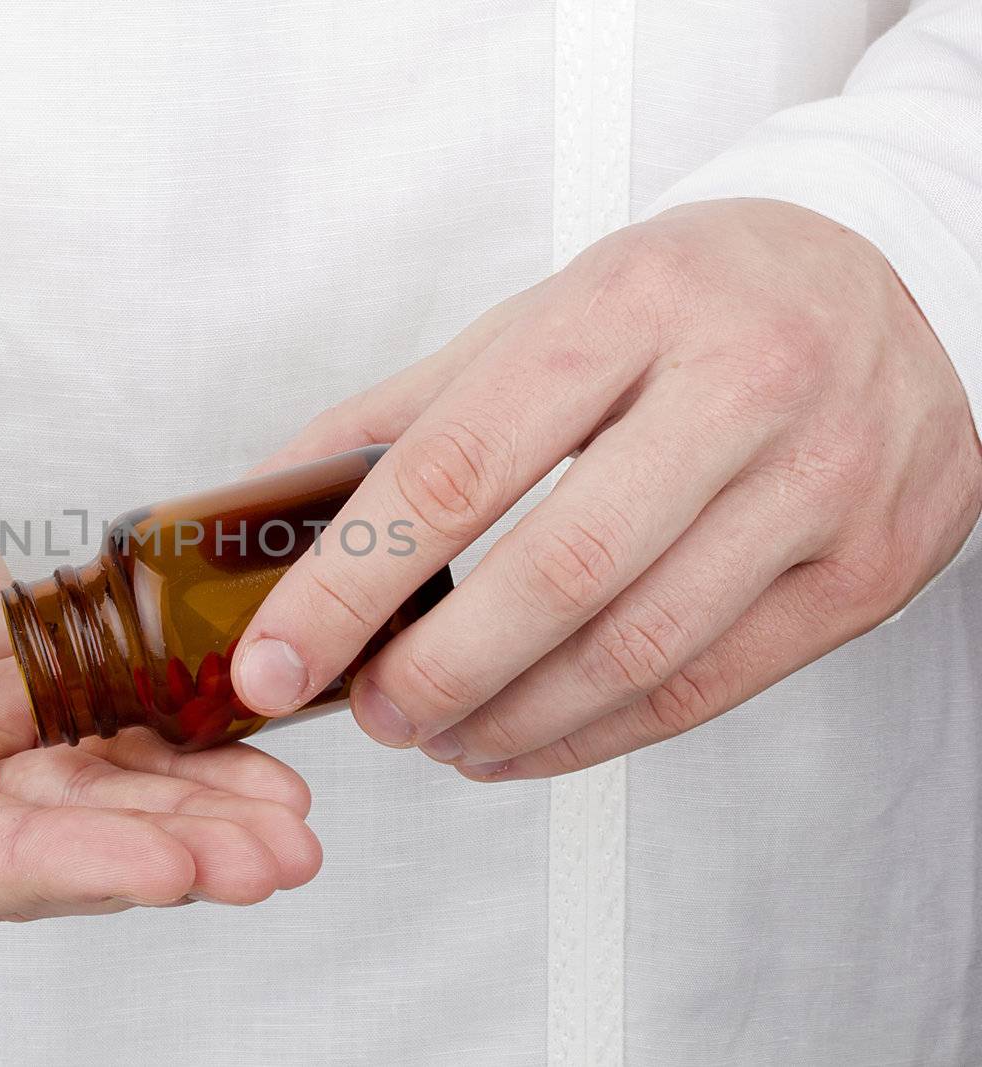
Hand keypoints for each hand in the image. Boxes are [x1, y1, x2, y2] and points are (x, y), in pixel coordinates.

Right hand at [0, 359, 319, 938]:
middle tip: (273, 857)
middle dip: (156, 856)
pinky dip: (166, 742)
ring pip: (77, 796)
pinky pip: (89, 719)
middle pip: (31, 848)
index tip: (167, 864)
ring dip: (184, 814)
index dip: (54, 869)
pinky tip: (242, 755)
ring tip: (288, 824)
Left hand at [233, 199, 981, 778]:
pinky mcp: (867, 567)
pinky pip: (709, 688)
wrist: (886, 278)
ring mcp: (820, 481)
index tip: (278, 658)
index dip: (349, 583)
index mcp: (623, 307)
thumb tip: (266, 503)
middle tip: (371, 712)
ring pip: (636, 651)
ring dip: (511, 720)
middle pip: (555, 575)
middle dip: (434, 673)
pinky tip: (527, 739)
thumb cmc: (688, 301)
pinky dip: (596, 737)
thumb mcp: (538, 316)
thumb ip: (400, 414)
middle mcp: (738, 386)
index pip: (455, 467)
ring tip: (442, 734)